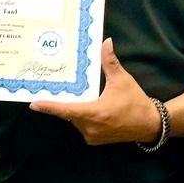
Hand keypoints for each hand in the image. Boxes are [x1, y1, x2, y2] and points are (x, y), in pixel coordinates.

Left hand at [30, 39, 163, 146]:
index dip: (48, 107)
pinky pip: (81, 126)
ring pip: (74, 120)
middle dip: (63, 102)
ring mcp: (92, 136)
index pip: (65, 110)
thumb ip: (109, 62)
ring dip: (74, 109)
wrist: (149, 124)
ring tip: (77, 96)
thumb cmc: (135, 102)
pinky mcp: (95, 140)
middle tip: (55, 90)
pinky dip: (81, 117)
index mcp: (94, 113)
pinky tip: (87, 107)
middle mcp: (89, 127)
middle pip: (68, 113)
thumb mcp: (122, 80)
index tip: (34, 104)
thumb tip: (105, 42)